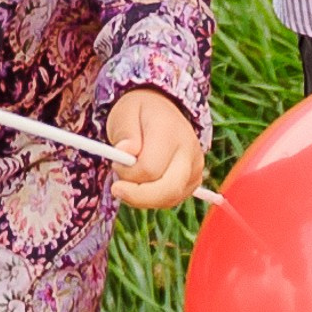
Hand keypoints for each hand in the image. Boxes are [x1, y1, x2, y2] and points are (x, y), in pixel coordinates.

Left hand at [106, 87, 204, 209]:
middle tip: (117, 188)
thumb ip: (125, 134)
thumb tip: (125, 152)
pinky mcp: (194, 180)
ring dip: (143, 197)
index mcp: (171, 132)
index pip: (149, 169)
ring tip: (130, 176)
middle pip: (168, 190)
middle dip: (137, 196)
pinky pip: (172, 199)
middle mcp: (189, 151)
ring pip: (169, 199)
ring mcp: (195, 167)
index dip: (127, 173)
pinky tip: (142, 182)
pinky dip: (153, 198)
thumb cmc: (139, 114)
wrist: (161, 111)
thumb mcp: (125, 114)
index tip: (115, 164)